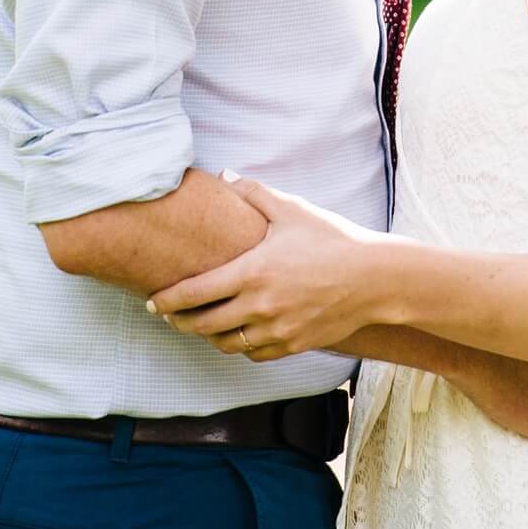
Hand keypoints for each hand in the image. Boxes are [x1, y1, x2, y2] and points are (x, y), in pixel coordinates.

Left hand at [148, 175, 385, 361]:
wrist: (375, 278)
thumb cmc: (333, 239)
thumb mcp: (293, 210)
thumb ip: (255, 193)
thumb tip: (226, 175)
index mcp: (252, 272)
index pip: (194, 293)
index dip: (167, 300)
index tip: (152, 303)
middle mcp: (259, 306)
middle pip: (202, 324)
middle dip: (179, 322)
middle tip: (169, 316)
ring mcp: (277, 330)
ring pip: (226, 344)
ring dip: (208, 336)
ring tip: (201, 324)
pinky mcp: (293, 345)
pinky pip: (254, 353)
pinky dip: (240, 346)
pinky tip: (237, 334)